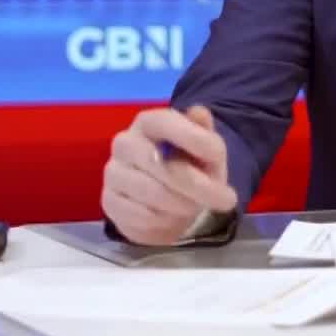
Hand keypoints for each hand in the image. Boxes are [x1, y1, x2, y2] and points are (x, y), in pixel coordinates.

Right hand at [101, 105, 237, 245]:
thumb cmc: (188, 163)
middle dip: (198, 186)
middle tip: (226, 200)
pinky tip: (174, 217)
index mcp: (148, 122)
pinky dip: (166, 222)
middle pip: (161, 165)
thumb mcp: (205, 148)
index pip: (165, 122)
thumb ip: (204, 133)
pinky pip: (143, 217)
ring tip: (196, 207)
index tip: (217, 157)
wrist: (168, 194)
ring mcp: (113, 173)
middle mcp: (124, 143)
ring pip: (154, 195)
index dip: (192, 138)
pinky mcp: (110, 203)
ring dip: (184, 205)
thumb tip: (200, 113)